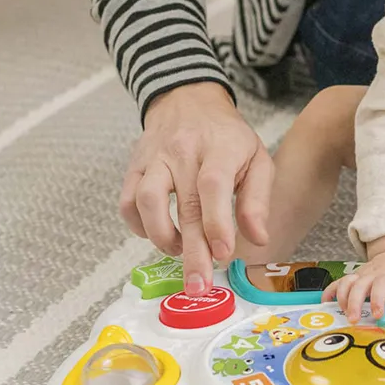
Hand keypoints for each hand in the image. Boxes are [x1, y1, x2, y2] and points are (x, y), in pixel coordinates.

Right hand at [119, 82, 272, 293]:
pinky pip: (126, 200)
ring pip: (145, 200)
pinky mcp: (134, 166)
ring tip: (178, 252)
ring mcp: (154, 158)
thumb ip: (258, 200)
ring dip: (160, 236)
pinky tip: (155, 234)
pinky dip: (138, 225)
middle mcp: (183, 151)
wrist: (188, 101)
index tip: (222, 253)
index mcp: (220, 148)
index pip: (214, 186)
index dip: (216, 222)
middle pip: (184, 204)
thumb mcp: (257, 159)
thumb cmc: (227, 137)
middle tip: (198, 284)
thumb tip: (258, 239)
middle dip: (190, 250)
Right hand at [324, 236, 384, 321]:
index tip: (379, 315)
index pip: (382, 285)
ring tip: (343, 315)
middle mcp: (373, 274)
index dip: (379, 299)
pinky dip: (330, 292)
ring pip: (346, 283)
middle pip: (359, 285)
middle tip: (354, 320)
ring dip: (342, 298)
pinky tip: (326, 305)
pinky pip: (337, 283)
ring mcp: (361, 275)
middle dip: (355, 302)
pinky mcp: (352, 277)